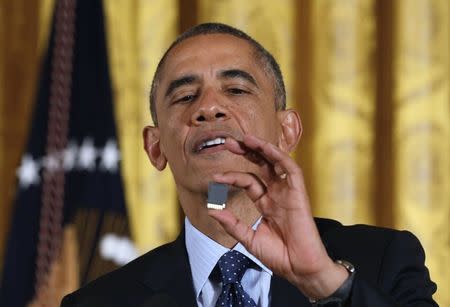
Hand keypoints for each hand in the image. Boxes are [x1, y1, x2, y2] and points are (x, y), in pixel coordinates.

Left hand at [208, 134, 347, 298]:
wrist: (299, 269)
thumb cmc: (279, 256)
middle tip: (229, 142)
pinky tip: (264, 147)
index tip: (214, 178)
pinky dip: (278, 156)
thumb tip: (211, 211)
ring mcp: (288, 192)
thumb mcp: (249, 239)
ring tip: (244, 139)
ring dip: (261, 148)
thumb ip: (232, 224)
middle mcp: (277, 194)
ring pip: (276, 162)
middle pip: (261, 166)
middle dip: (246, 152)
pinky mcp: (298, 193)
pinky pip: (290, 169)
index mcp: (266, 203)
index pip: (248, 181)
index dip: (231, 177)